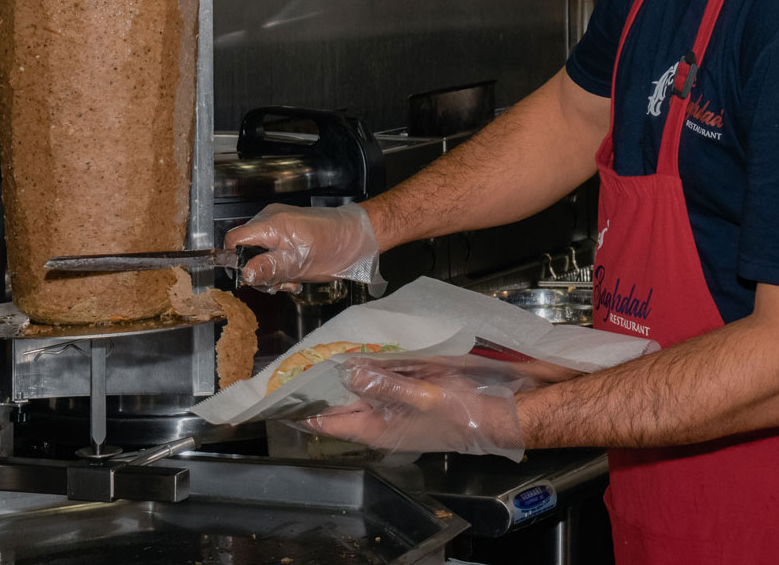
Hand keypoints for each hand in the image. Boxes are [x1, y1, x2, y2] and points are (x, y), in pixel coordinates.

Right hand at [224, 203, 384, 295]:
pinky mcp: (288, 229)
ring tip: (292, 279)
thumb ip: (269, 268)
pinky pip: (272, 249)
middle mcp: (271, 219)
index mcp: (271, 224)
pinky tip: (295, 273)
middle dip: (259, 270)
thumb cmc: (334, 247)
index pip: (234, 240)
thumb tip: (244, 274)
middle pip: (246, 249)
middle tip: (281, 282)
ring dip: (272, 271)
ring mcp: (280, 223)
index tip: (251, 277)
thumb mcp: (299, 265)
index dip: (236, 261)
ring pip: (259, 252)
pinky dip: (280, 264)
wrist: (358, 237)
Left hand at [299, 356, 534, 460]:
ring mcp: (397, 410)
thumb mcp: (421, 397)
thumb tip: (347, 373)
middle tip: (297, 358)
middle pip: (341, 403)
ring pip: (361, 390)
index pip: (327, 422)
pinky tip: (364, 348)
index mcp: (377, 429)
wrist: (501, 417)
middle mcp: (382, 422)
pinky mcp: (411, 396)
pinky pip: (383, 381)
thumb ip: (383, 385)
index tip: (277, 393)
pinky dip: (371, 367)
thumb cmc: (463, 414)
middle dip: (321, 383)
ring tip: (321, 349)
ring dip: (345, 373)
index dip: (302, 408)